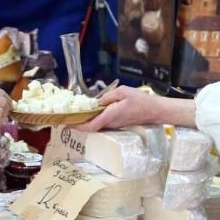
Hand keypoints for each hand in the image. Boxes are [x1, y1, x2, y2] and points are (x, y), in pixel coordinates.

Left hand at [76, 86, 196, 131]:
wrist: (154, 110)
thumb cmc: (140, 100)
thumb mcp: (122, 92)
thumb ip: (107, 97)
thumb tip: (95, 102)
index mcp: (110, 116)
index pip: (89, 125)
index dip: (76, 126)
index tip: (66, 122)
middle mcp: (110, 123)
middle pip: (90, 126)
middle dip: (77, 123)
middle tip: (65, 116)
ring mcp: (114, 125)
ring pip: (95, 125)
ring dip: (84, 120)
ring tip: (73, 113)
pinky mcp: (117, 123)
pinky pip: (102, 122)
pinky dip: (93, 118)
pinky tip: (89, 112)